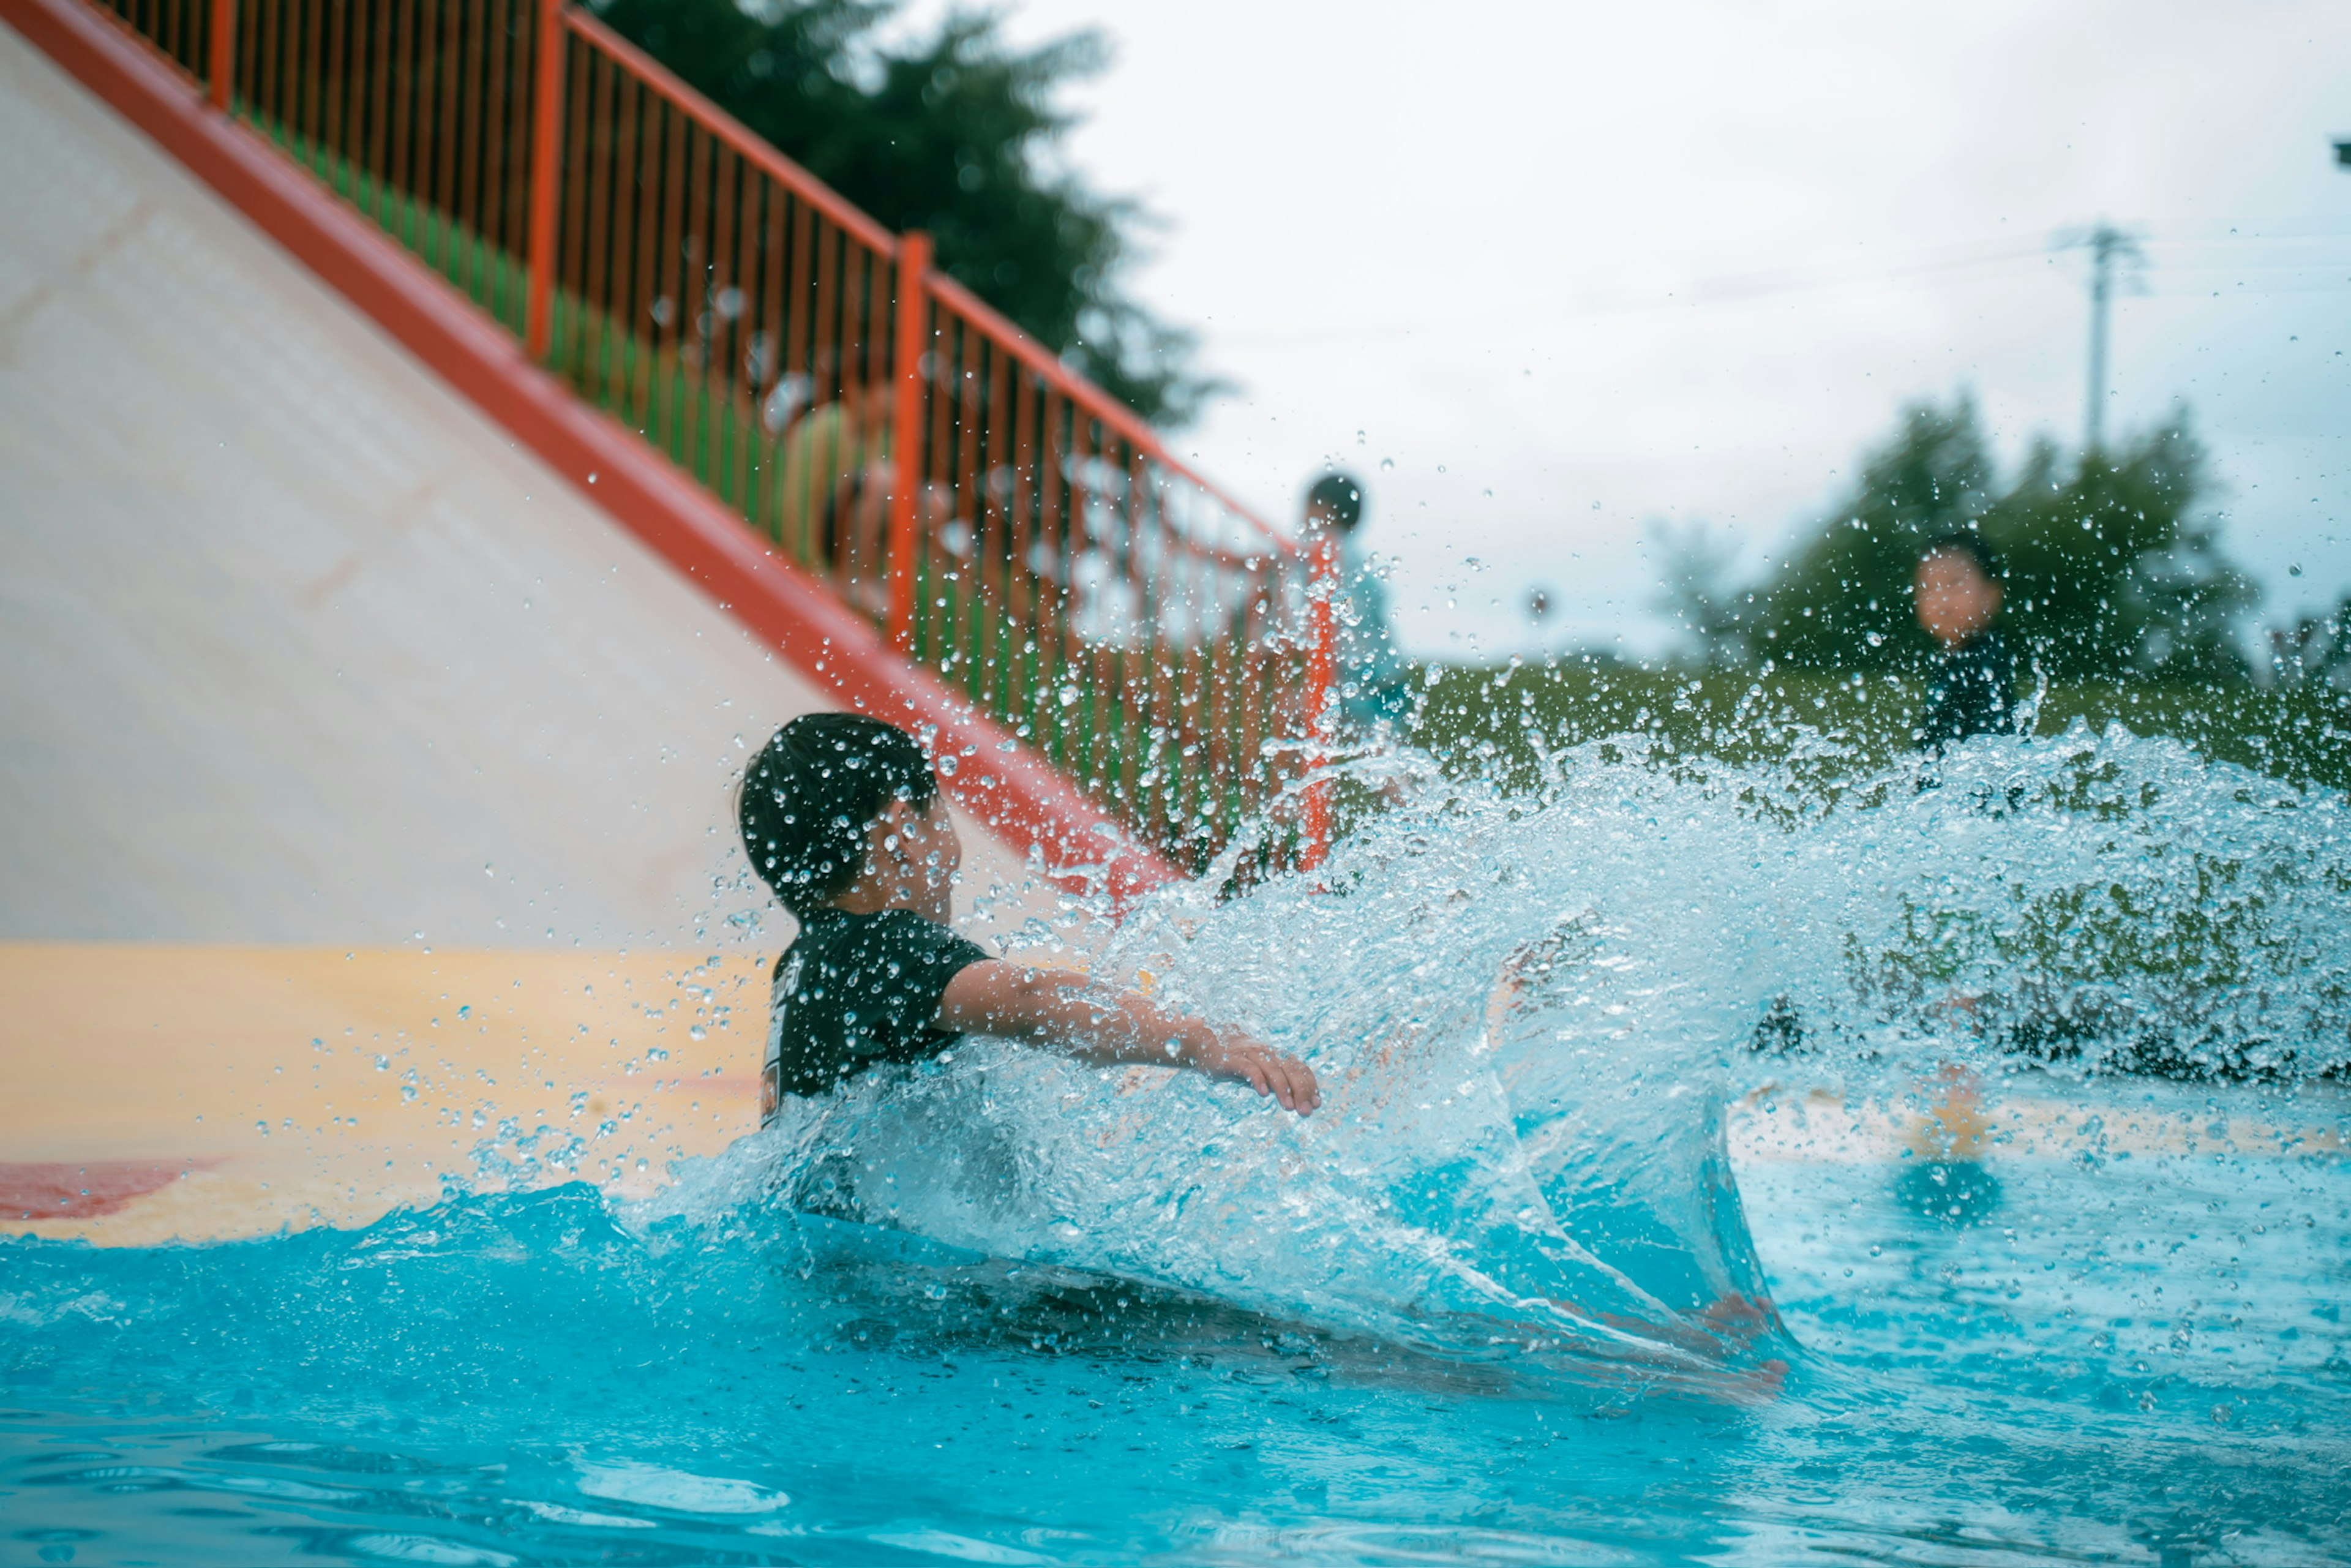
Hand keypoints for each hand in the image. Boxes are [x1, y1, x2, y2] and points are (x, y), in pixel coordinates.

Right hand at [1186, 1029, 1319, 1116]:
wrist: (1208, 1043)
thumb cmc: (1240, 1063)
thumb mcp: (1261, 1074)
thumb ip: (1277, 1085)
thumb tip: (1297, 1102)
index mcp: (1277, 1056)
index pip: (1300, 1069)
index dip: (1310, 1086)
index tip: (1316, 1104)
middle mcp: (1268, 1053)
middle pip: (1290, 1070)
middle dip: (1301, 1090)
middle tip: (1306, 1112)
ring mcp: (1251, 1054)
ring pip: (1272, 1069)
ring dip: (1282, 1088)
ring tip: (1289, 1107)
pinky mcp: (1233, 1059)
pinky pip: (1248, 1068)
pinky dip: (1257, 1079)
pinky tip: (1263, 1094)